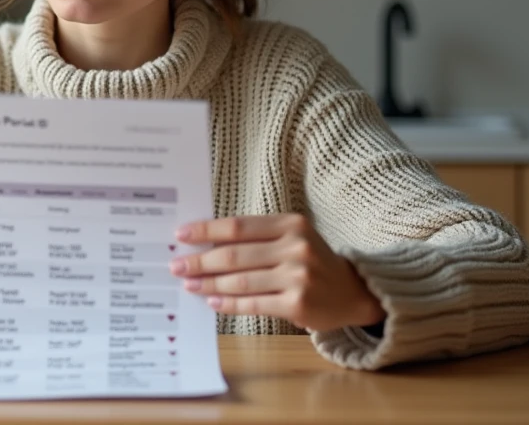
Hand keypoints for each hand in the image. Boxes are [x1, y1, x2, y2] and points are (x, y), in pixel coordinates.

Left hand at [169, 214, 384, 331]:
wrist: (352, 291)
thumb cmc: (310, 261)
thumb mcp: (290, 238)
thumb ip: (255, 237)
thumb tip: (204, 243)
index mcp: (290, 224)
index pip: (237, 226)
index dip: (205, 231)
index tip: (181, 235)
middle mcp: (296, 247)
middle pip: (234, 255)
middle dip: (200, 261)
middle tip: (176, 265)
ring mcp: (298, 277)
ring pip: (240, 281)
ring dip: (209, 284)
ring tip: (189, 284)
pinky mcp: (298, 304)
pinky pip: (253, 303)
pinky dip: (229, 304)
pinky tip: (212, 302)